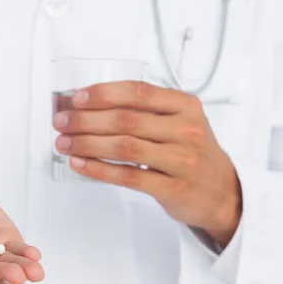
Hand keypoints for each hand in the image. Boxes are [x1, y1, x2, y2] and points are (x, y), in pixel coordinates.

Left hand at [53, 81, 241, 247]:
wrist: (222, 191)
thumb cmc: (191, 152)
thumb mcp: (179, 122)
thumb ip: (143, 111)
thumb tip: (88, 105)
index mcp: (185, 106)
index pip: (138, 92)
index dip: (103, 93)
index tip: (77, 99)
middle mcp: (186, 130)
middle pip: (126, 120)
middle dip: (86, 120)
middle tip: (61, 123)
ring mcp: (181, 160)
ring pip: (124, 147)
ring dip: (86, 144)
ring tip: (63, 143)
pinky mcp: (173, 188)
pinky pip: (128, 176)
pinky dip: (99, 170)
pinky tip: (79, 164)